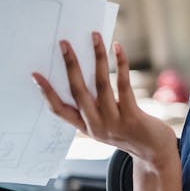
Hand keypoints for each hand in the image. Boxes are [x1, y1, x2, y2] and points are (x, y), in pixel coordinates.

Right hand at [32, 33, 176, 168]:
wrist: (154, 153)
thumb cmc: (128, 132)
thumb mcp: (104, 124)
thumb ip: (93, 105)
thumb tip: (85, 72)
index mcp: (85, 126)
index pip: (59, 110)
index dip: (47, 92)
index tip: (35, 74)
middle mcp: (96, 125)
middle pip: (78, 91)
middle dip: (70, 65)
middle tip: (64, 43)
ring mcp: (113, 122)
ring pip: (101, 84)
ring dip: (97, 58)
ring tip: (94, 37)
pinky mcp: (132, 117)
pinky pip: (123, 85)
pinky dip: (120, 64)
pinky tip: (117, 48)